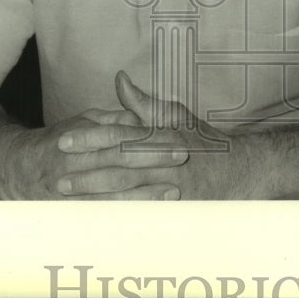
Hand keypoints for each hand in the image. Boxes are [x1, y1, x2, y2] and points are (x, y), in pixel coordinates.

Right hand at [0, 106, 186, 199]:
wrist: (14, 168)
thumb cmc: (59, 141)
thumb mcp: (83, 121)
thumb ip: (113, 119)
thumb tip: (138, 116)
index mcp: (79, 136)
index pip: (118, 134)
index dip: (147, 136)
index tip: (176, 135)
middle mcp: (72, 162)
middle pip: (118, 160)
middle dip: (152, 159)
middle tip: (182, 156)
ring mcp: (67, 189)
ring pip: (110, 191)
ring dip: (144, 192)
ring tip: (173, 191)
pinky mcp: (66, 212)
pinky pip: (99, 216)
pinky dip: (124, 215)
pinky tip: (145, 216)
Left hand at [55, 72, 247, 199]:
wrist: (241, 170)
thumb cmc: (204, 141)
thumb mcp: (176, 116)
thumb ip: (144, 103)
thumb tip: (119, 79)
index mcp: (163, 135)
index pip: (121, 135)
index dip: (91, 137)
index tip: (65, 140)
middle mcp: (166, 161)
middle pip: (120, 165)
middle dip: (86, 169)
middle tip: (56, 173)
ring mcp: (172, 188)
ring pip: (127, 191)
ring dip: (95, 193)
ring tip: (68, 195)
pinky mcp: (176, 210)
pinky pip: (142, 214)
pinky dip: (118, 215)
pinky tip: (96, 218)